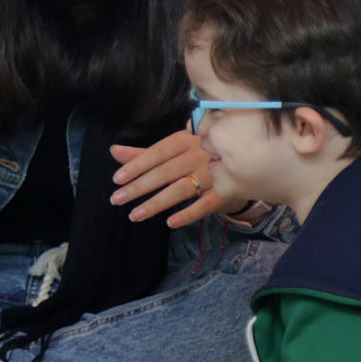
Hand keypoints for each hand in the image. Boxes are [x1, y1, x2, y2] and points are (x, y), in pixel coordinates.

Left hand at [110, 129, 243, 228]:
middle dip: (139, 186)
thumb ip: (144, 153)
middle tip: (116, 200)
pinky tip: (170, 223)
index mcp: (186, 139)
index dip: (137, 165)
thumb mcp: (175, 149)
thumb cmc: (201, 154)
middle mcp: (200, 153)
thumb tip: (113, 151)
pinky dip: (189, 214)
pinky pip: (206, 204)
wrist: (246, 160)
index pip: (158, 152)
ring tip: (134, 215)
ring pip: (182, 189)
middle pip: (165, 171)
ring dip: (157, 203)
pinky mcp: (227, 190)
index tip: (117, 179)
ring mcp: (215, 172)